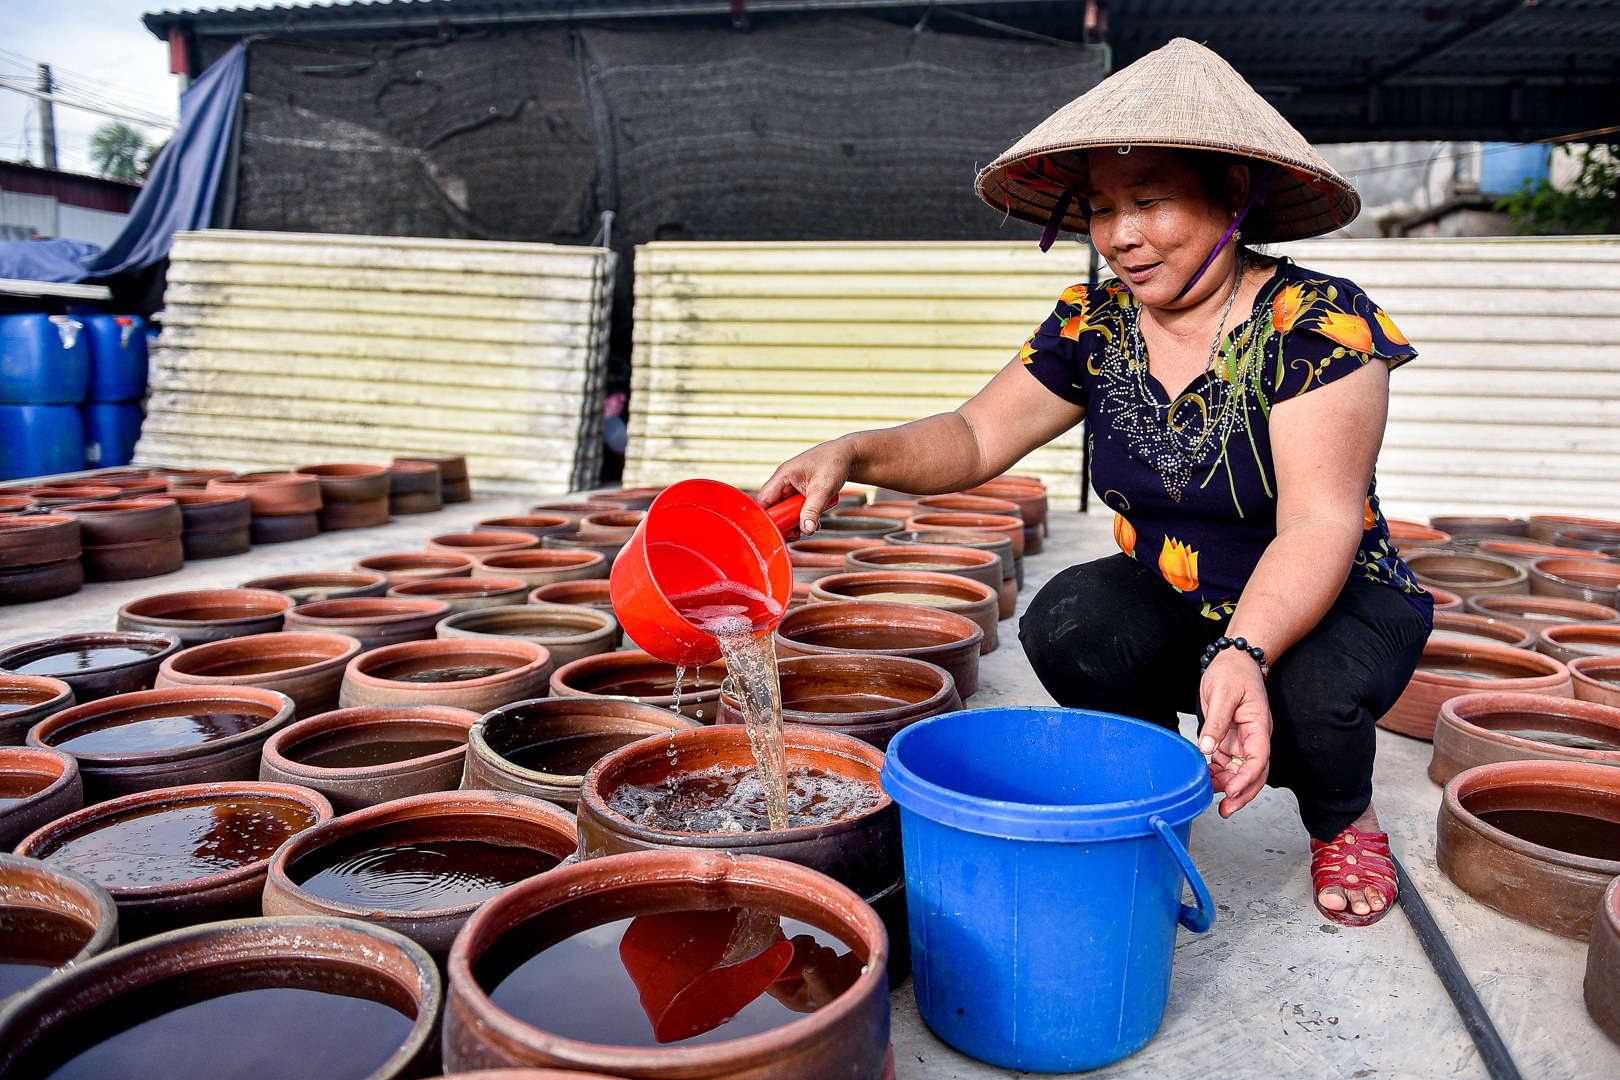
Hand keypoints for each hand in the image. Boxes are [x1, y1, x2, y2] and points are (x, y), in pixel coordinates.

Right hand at [758, 437, 856, 535]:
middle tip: (796, 533)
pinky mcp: (800, 491)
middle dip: (783, 522)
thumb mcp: (823, 488)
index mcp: (783, 476)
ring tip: (807, 528)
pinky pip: (796, 508)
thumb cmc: (834, 463)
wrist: (848, 455)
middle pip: (773, 507)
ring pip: (785, 509)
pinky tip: (814, 522)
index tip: (776, 531)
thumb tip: (806, 530)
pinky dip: (803, 516)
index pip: (764, 500)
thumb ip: (813, 510)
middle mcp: (784, 481)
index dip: (766, 517)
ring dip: (795, 521)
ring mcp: (792, 486)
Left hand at [1197, 649, 1272, 818]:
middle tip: (1226, 810)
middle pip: (1254, 773)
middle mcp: (1254, 738)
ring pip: (1240, 772)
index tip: (1233, 789)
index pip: (1259, 758)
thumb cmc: (1233, 673)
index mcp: (1258, 726)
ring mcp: (1243, 741)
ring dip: (1229, 788)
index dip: (1247, 777)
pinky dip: (1218, 776)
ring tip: (1212, 801)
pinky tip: (1206, 782)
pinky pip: (1227, 764)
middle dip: (1242, 794)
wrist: (1234, 662)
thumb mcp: (1223, 693)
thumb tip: (1207, 748)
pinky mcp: (1230, 741)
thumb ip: (1216, 722)